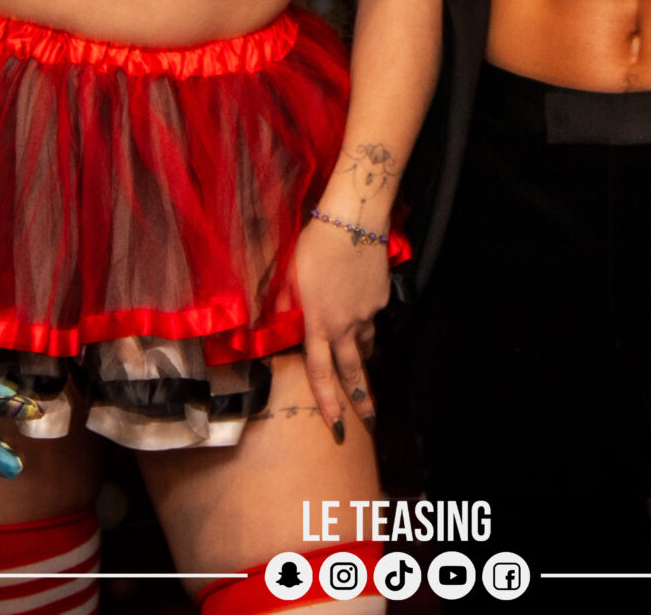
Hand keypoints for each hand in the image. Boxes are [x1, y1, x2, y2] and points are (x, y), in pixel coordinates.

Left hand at [292, 212, 388, 444]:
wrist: (350, 222)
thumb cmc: (312, 247)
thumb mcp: (288, 278)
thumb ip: (282, 306)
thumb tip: (270, 323)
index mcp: (319, 325)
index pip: (321, 374)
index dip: (328, 404)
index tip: (337, 429)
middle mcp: (345, 326)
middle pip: (355, 371)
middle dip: (363, 401)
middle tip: (371, 423)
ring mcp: (367, 313)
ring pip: (366, 342)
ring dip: (363, 355)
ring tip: (363, 362)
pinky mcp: (380, 297)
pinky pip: (372, 314)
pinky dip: (365, 315)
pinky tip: (358, 298)